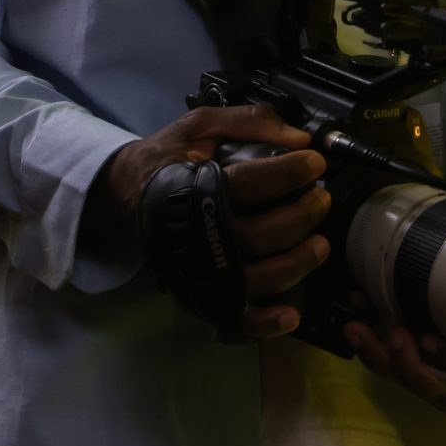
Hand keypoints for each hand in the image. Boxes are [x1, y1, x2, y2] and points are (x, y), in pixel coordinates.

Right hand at [83, 102, 332, 340]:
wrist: (125, 195)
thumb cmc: (170, 158)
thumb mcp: (202, 124)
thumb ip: (249, 122)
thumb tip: (300, 138)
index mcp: (193, 189)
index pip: (248, 184)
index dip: (288, 173)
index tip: (315, 162)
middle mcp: (195, 235)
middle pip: (257, 236)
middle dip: (300, 217)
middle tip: (321, 198)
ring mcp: (198, 270)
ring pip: (255, 279)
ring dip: (297, 264)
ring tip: (321, 243)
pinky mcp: (199, 293)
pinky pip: (233, 319)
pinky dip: (264, 323)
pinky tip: (291, 315)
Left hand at [343, 178, 445, 410]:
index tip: (428, 341)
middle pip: (441, 387)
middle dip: (407, 365)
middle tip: (388, 334)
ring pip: (415, 380)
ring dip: (382, 358)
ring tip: (357, 326)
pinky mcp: (426, 356)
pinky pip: (400, 366)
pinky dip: (376, 350)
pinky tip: (358, 322)